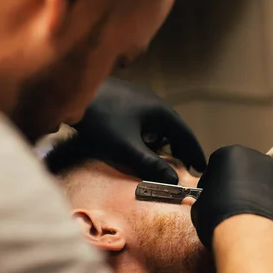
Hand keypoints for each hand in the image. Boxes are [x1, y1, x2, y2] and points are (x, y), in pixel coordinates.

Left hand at [73, 78, 205, 183]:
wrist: (72, 92)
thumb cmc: (101, 120)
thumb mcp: (126, 147)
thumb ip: (150, 165)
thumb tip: (174, 181)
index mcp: (161, 112)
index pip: (186, 135)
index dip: (194, 153)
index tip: (201, 168)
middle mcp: (154, 102)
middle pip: (174, 128)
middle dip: (181, 148)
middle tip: (185, 165)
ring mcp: (139, 98)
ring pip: (159, 123)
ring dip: (164, 140)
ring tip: (164, 157)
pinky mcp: (124, 99)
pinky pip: (145, 120)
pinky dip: (150, 134)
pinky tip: (140, 142)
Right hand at [191, 145, 272, 247]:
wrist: (249, 238)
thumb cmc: (222, 221)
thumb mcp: (199, 208)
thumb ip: (205, 199)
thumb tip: (206, 206)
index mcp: (231, 155)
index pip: (220, 162)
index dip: (215, 180)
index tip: (214, 193)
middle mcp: (259, 159)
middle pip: (249, 168)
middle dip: (242, 183)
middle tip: (234, 205)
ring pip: (272, 181)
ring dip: (264, 193)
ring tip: (253, 215)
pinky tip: (268, 222)